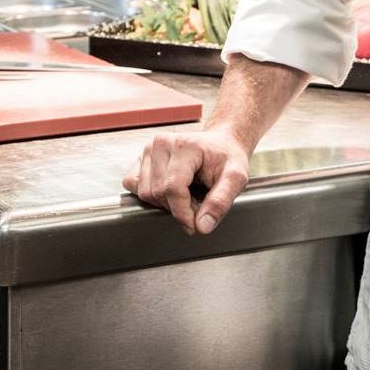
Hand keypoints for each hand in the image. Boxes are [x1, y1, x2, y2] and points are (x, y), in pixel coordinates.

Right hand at [124, 127, 251, 234]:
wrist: (220, 143)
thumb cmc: (227, 157)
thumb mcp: (236, 178)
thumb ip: (221, 202)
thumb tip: (202, 226)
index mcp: (185, 146)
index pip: (172, 188)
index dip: (183, 213)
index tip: (195, 224)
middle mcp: (162, 144)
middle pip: (158, 193)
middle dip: (177, 208)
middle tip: (196, 204)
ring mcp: (149, 149)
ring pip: (145, 193)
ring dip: (165, 203)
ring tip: (186, 195)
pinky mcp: (142, 157)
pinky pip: (133, 185)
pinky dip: (151, 195)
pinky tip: (169, 191)